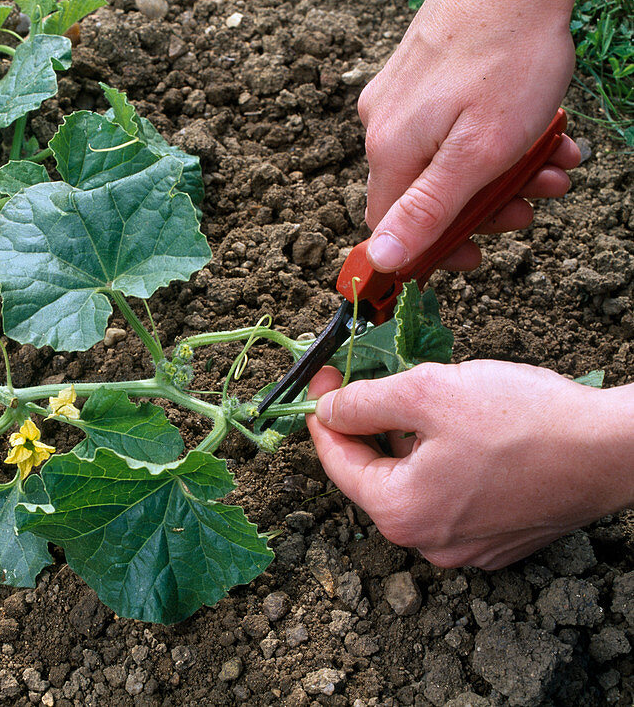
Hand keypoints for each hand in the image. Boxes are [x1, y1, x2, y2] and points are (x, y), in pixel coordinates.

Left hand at [305, 361, 633, 568]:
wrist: (613, 449)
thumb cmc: (524, 420)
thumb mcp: (426, 392)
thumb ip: (365, 402)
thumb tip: (328, 408)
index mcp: (400, 512)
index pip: (337, 461)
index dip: (324, 415)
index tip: (322, 378)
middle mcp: (428, 542)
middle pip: (376, 475)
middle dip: (370, 426)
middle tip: (370, 379)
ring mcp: (467, 547)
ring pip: (415, 484)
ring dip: (411, 442)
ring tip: (429, 399)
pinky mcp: (499, 539)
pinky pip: (451, 497)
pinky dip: (445, 463)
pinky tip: (466, 431)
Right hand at [358, 0, 587, 272]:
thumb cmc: (507, 60)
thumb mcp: (477, 154)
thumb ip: (427, 211)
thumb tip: (382, 260)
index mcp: (389, 152)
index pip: (390, 226)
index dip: (432, 249)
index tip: (477, 254)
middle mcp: (383, 125)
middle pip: (424, 193)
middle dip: (485, 206)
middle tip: (532, 202)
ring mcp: (401, 95)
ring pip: (448, 157)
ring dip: (504, 172)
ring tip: (554, 162)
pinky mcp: (422, 72)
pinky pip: (456, 124)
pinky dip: (499, 136)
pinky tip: (542, 129)